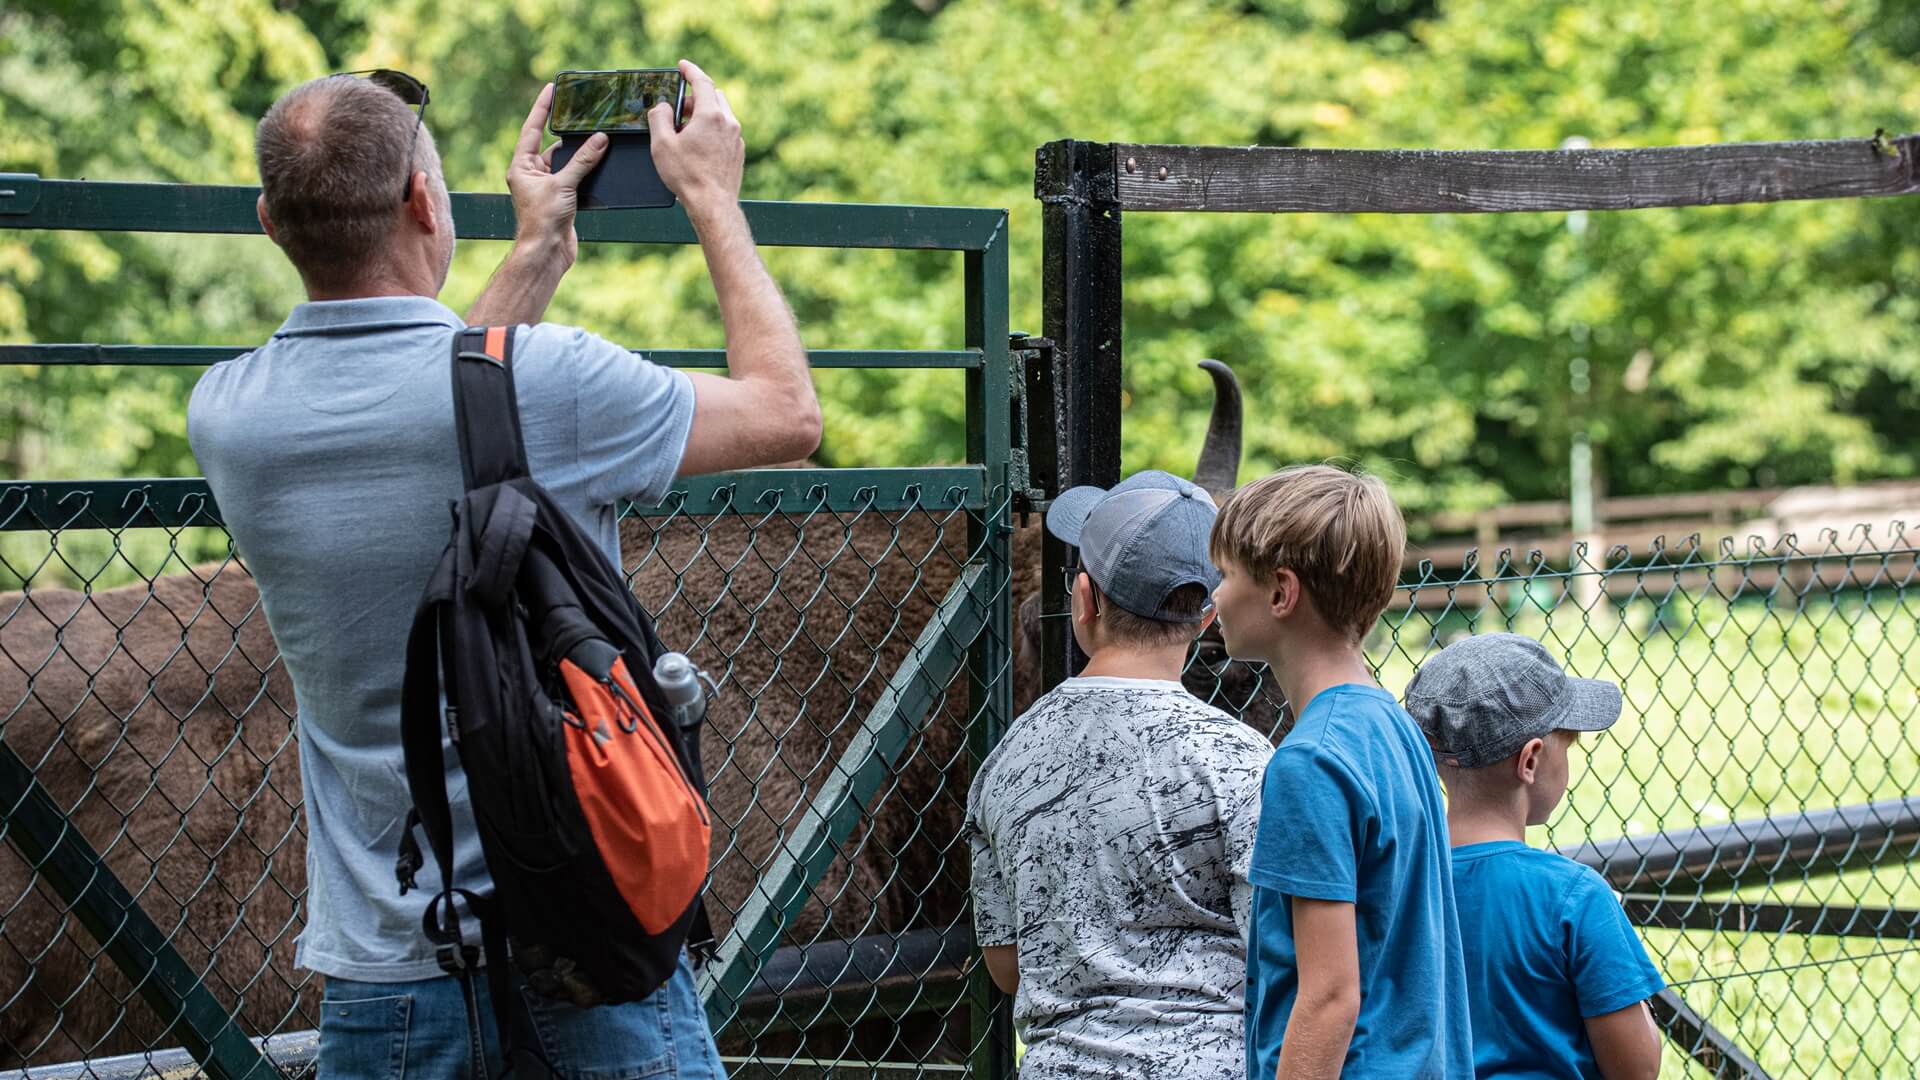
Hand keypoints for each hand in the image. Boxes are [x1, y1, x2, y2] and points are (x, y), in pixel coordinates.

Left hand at [506, 83, 608, 264]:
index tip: (551, 89)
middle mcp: (531, 175)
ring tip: (599, 138)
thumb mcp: (563, 185)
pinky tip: (601, 164)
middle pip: (552, 146)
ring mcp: (547, 188)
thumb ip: (582, 161)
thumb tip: (600, 140)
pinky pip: (576, 179)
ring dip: (582, 155)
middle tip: (582, 111)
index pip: (532, 129)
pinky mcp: (561, 200)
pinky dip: (588, 172)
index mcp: (521, 166)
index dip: (542, 108)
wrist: (546, 253)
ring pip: (566, 163)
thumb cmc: (543, 221)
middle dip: (569, 133)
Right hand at [649, 60, 743, 216]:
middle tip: (678, 109)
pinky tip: (698, 146)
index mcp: (711, 115)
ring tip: (685, 131)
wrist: (712, 205)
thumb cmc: (687, 176)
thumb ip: (659, 117)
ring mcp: (736, 138)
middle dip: (695, 97)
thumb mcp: (662, 144)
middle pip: (713, 96)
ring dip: (703, 114)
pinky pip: (725, 131)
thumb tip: (663, 107)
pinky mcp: (738, 152)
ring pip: (721, 113)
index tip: (683, 65)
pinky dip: (711, 129)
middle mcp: (728, 123)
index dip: (690, 70)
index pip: (702, 82)